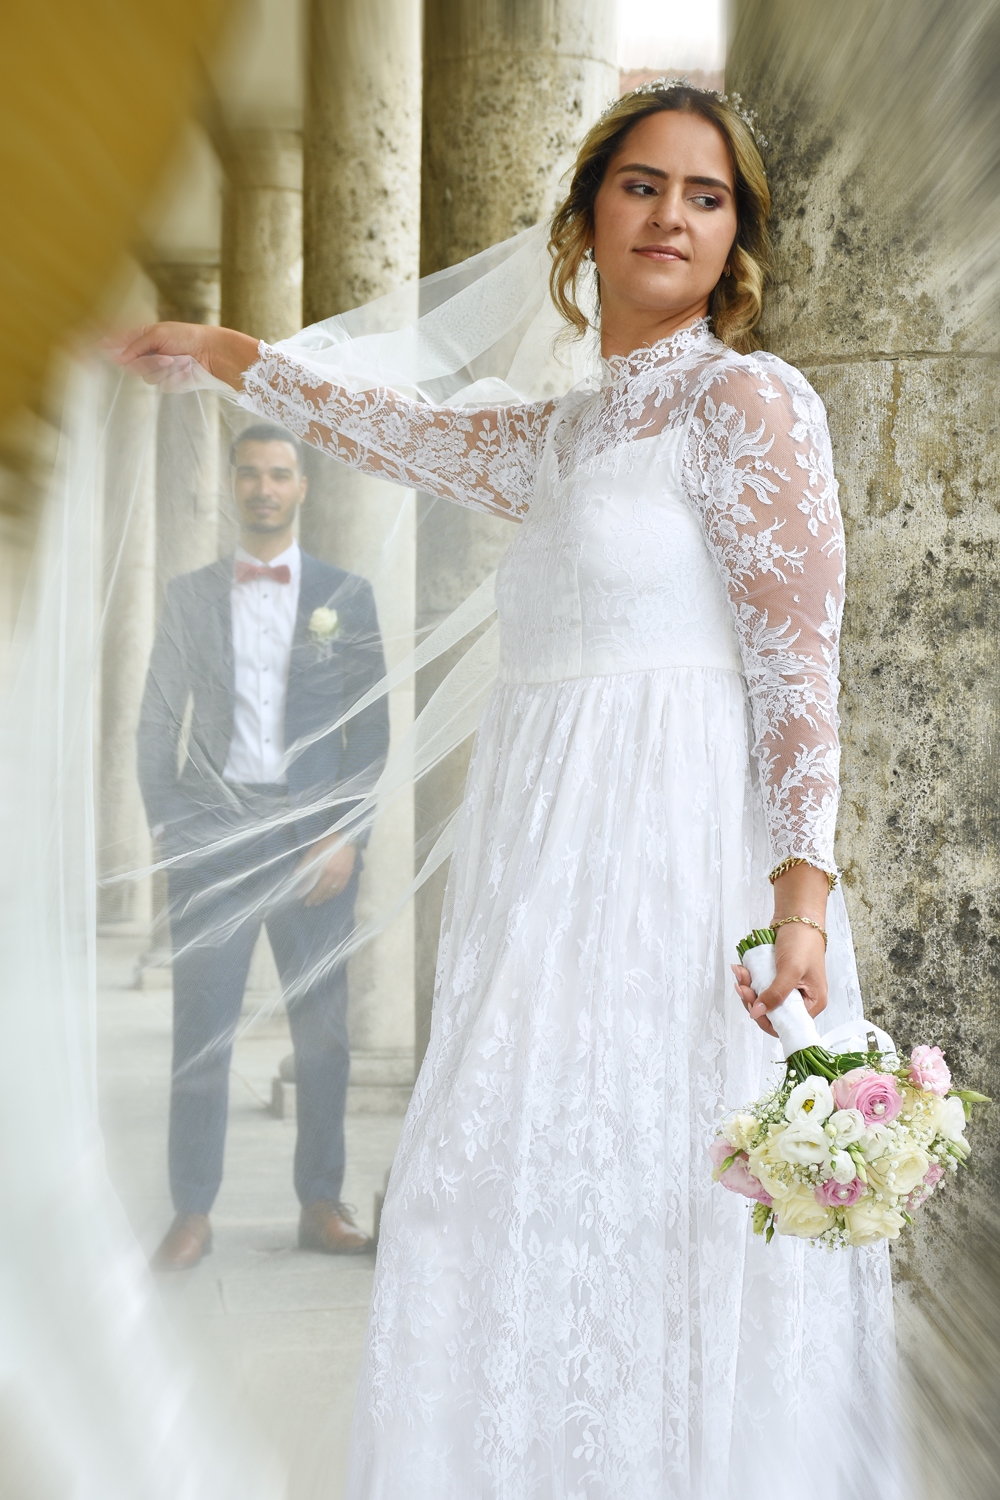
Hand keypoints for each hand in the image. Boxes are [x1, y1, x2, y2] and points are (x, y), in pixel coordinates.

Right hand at [102, 322, 259, 392]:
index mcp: (143, 338)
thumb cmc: (186, 337)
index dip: (107, 348)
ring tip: (179, 361)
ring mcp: (158, 370)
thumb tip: (118, 356)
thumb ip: (135, 344)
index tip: (94, 348)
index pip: (119, 345)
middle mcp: (148, 355)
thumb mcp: (157, 334)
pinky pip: (162, 384)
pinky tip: (184, 370)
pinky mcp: (169, 382)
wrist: (212, 353)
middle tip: (166, 357)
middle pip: (130, 366)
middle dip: (147, 363)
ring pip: (146, 377)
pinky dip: (173, 377)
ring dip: (163, 370)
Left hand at [296, 835, 356, 905]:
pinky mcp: (347, 876)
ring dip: (324, 897)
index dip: (306, 889)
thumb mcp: (316, 849)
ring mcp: (341, 876)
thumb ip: (306, 862)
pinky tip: (329, 896)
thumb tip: (297, 873)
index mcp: (324, 867)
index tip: (300, 895)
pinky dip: (334, 894)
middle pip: (322, 889)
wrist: (348, 840)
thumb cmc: (329, 843)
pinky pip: (340, 889)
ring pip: (331, 891)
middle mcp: (333, 874)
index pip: (313, 882)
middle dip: (314, 897)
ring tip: (318, 902)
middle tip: (309, 904)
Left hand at [733, 861, 828, 1035]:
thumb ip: (775, 994)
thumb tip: (757, 1013)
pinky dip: (749, 980)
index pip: (788, 1024)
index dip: (767, 1019)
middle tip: (742, 986)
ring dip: (748, 988)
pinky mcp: (776, 979)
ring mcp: (788, 989)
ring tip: (739, 973)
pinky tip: (741, 969)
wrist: (797, 917)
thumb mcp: (790, 970)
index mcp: (813, 1003)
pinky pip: (759, 987)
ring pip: (762, 999)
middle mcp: (801, 999)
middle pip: (771, 1013)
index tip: (752, 1007)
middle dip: (753, 1000)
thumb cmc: (802, 942)